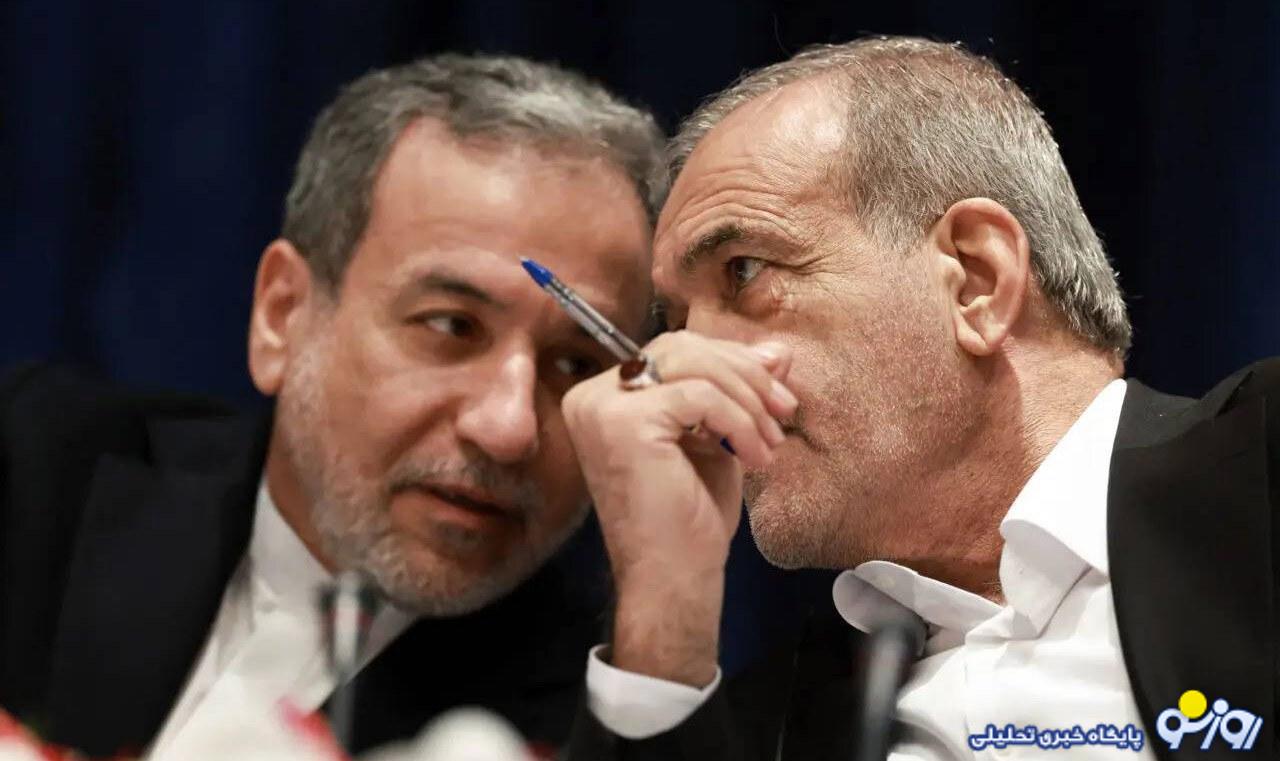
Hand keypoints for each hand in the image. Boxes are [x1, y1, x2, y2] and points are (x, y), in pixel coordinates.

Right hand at [562, 331, 795, 686]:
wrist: (673, 580)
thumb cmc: (689, 520)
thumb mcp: (721, 439)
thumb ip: (739, 391)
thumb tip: (779, 351)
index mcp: (607, 397)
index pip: (675, 350)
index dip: (733, 363)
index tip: (779, 395)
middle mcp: (593, 396)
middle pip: (682, 346)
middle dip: (746, 374)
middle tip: (786, 411)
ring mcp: (602, 407)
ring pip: (693, 362)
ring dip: (748, 398)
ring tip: (770, 443)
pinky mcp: (624, 422)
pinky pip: (700, 395)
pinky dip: (740, 422)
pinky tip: (754, 458)